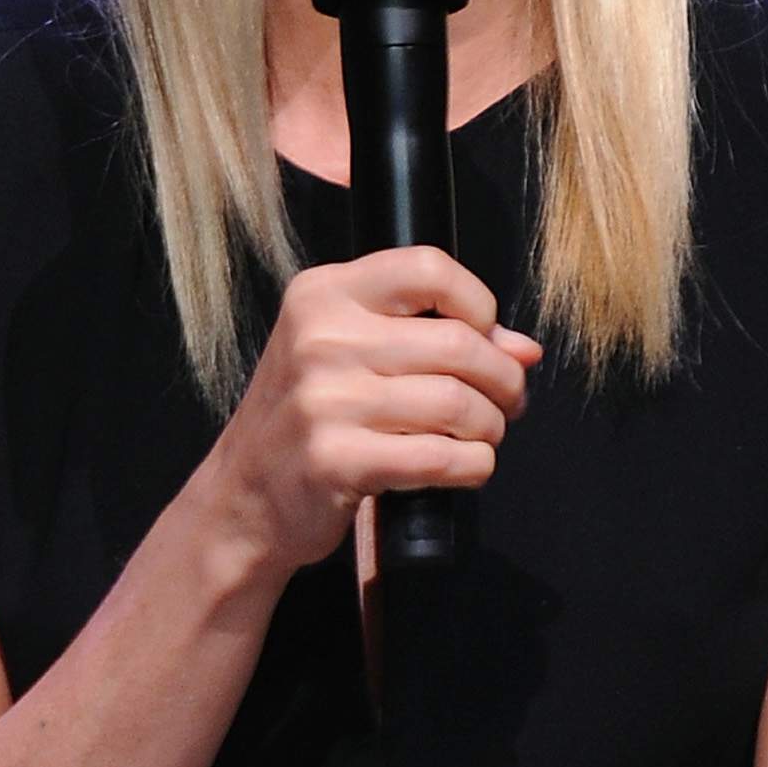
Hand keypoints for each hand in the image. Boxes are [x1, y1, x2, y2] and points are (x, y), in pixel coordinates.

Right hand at [196, 247, 541, 581]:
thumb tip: (523, 349)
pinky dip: (473, 467)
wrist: (244, 497)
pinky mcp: (336, 461)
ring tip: (481, 437)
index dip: (479, 305)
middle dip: (503, 380)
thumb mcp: (349, 356)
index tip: (484, 338)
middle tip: (506, 403)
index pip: (429, 269)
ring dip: (490, 428)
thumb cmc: (309, 419)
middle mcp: (319, 339)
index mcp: (322, 294)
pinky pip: (441, 458)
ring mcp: (323, 401)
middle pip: (459, 344)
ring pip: (458, 404)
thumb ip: (432, 336)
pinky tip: (464, 467)